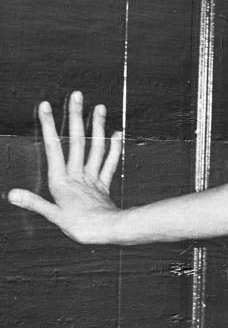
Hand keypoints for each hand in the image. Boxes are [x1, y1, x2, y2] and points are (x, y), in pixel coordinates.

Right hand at [8, 92, 122, 242]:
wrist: (108, 232)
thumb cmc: (81, 226)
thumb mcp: (53, 215)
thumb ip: (34, 202)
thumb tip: (12, 194)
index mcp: (62, 180)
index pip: (53, 148)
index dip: (48, 126)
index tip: (46, 105)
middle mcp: (77, 175)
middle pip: (77, 141)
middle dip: (76, 117)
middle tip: (77, 95)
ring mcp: (92, 179)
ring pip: (95, 148)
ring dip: (97, 126)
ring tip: (99, 107)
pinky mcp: (104, 186)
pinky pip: (109, 163)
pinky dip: (114, 148)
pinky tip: (116, 134)